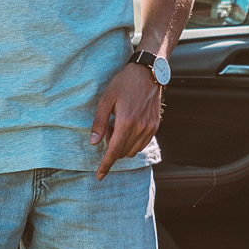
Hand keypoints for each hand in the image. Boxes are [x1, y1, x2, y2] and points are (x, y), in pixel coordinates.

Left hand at [89, 62, 161, 179]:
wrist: (147, 73)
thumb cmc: (123, 84)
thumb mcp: (106, 100)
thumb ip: (99, 123)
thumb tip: (93, 143)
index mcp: (126, 122)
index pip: (114, 151)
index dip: (105, 165)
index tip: (99, 176)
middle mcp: (140, 128)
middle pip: (122, 152)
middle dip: (112, 147)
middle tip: (108, 127)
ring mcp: (149, 128)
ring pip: (132, 150)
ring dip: (123, 144)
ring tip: (118, 124)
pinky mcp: (155, 126)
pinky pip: (142, 144)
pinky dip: (132, 141)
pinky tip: (128, 125)